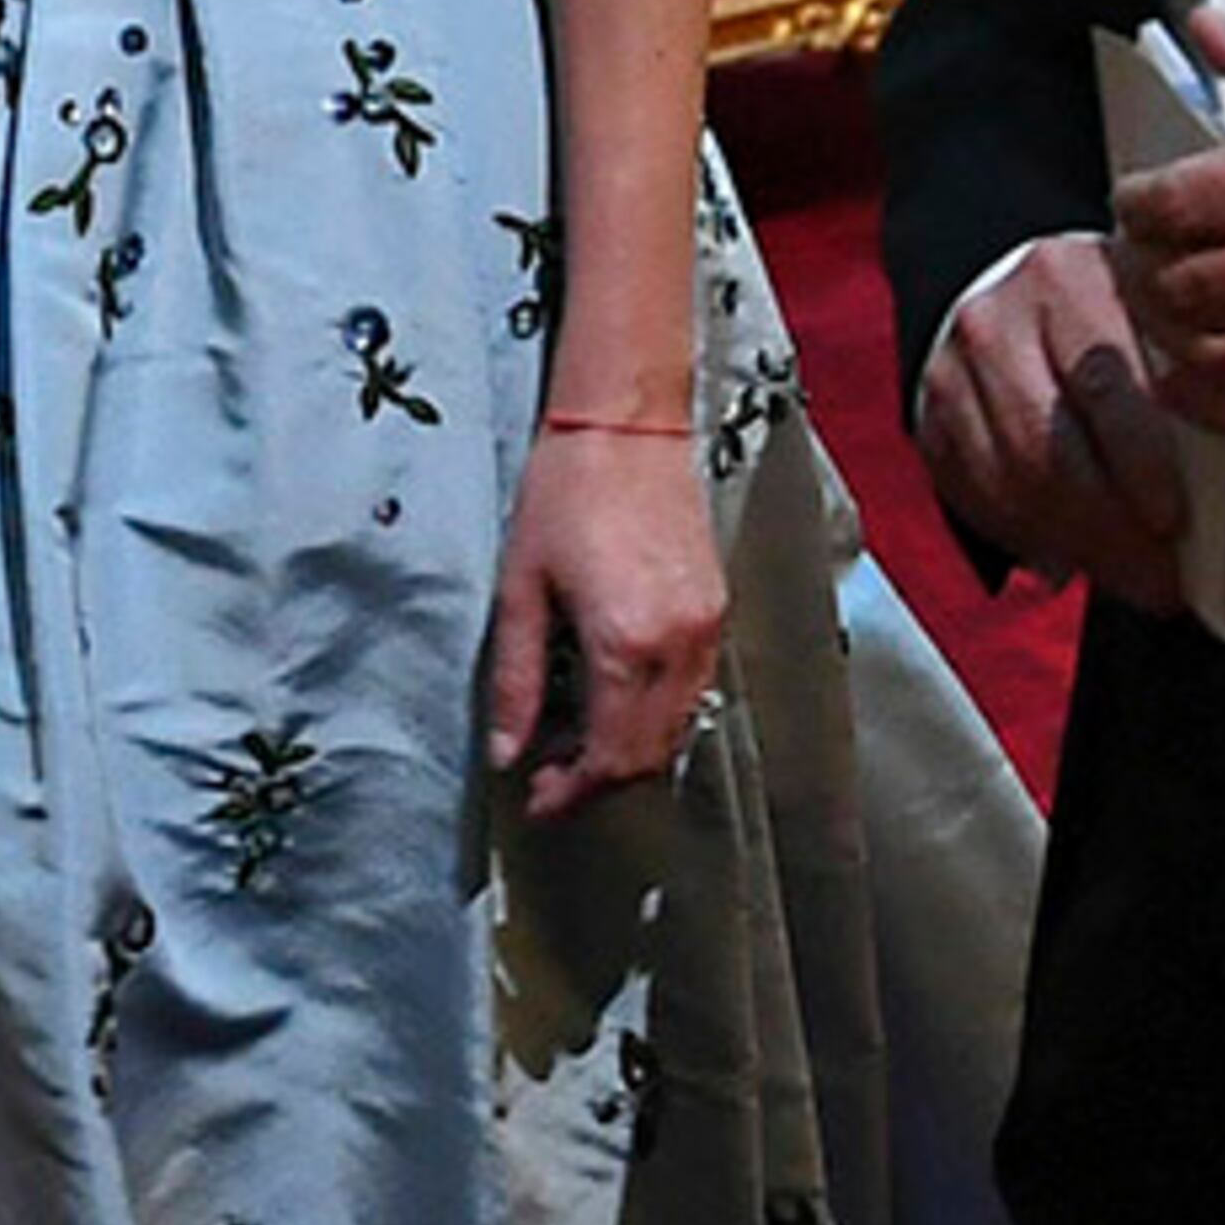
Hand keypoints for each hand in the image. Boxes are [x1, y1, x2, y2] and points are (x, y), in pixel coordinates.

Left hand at [485, 422, 722, 817]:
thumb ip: (515, 679)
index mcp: (626, 641)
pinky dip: (655, 714)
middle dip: (600, 781)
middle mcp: (678, 643)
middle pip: (649, 754)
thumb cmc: (568, 490)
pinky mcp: (716, 608)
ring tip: (578, 745)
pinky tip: (616, 701)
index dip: (573, 791)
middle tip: (552, 781)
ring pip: (677, 727)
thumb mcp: (522, 588)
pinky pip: (693, 689)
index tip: (540, 800)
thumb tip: (508, 749)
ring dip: (630, 751)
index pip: (610, 755)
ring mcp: (706, 627)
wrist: (627, 424)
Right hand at [916, 232, 1189, 611]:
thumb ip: (1181, 390)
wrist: (1016, 292)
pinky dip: (1033, 543)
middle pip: (1048, 447)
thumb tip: (1211, 513)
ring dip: (1078, 548)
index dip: (1141, 463)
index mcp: (1068, 280)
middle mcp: (996, 321)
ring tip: (1133, 578)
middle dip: (1112, 531)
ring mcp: (951, 375)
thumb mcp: (1154, 324)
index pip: (1103, 383)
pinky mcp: (928, 424)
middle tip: (1162, 582)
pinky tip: (1076, 559)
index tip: (1177, 525)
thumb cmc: (1114, 319)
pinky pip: (979, 503)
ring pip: (1011, 485)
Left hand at [1111, 13, 1224, 439]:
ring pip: (1213, 355)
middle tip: (1137, 253)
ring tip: (1157, 308)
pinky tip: (1190, 382)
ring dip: (1165, 334)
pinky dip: (1214, 406)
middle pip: (1186, 283)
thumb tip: (1209, 29)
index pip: (1187, 202)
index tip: (1135, 200)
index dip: (1138, 203)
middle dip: (1142, 268)